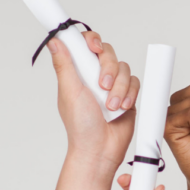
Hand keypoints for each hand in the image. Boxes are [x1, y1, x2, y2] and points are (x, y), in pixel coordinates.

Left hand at [48, 31, 140, 171]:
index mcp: (78, 72)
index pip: (84, 45)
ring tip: (111, 105)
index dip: (91, 41)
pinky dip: (130, 94)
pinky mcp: (128, 95)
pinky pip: (135, 82)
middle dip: (108, 68)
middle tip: (103, 86)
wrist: (100, 149)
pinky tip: (122, 107)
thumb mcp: (69, 92)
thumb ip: (64, 65)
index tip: (93, 48)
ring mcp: (112, 85)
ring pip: (124, 68)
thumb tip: (54, 41)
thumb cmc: (80, 126)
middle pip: (107, 52)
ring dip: (119, 87)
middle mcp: (95, 76)